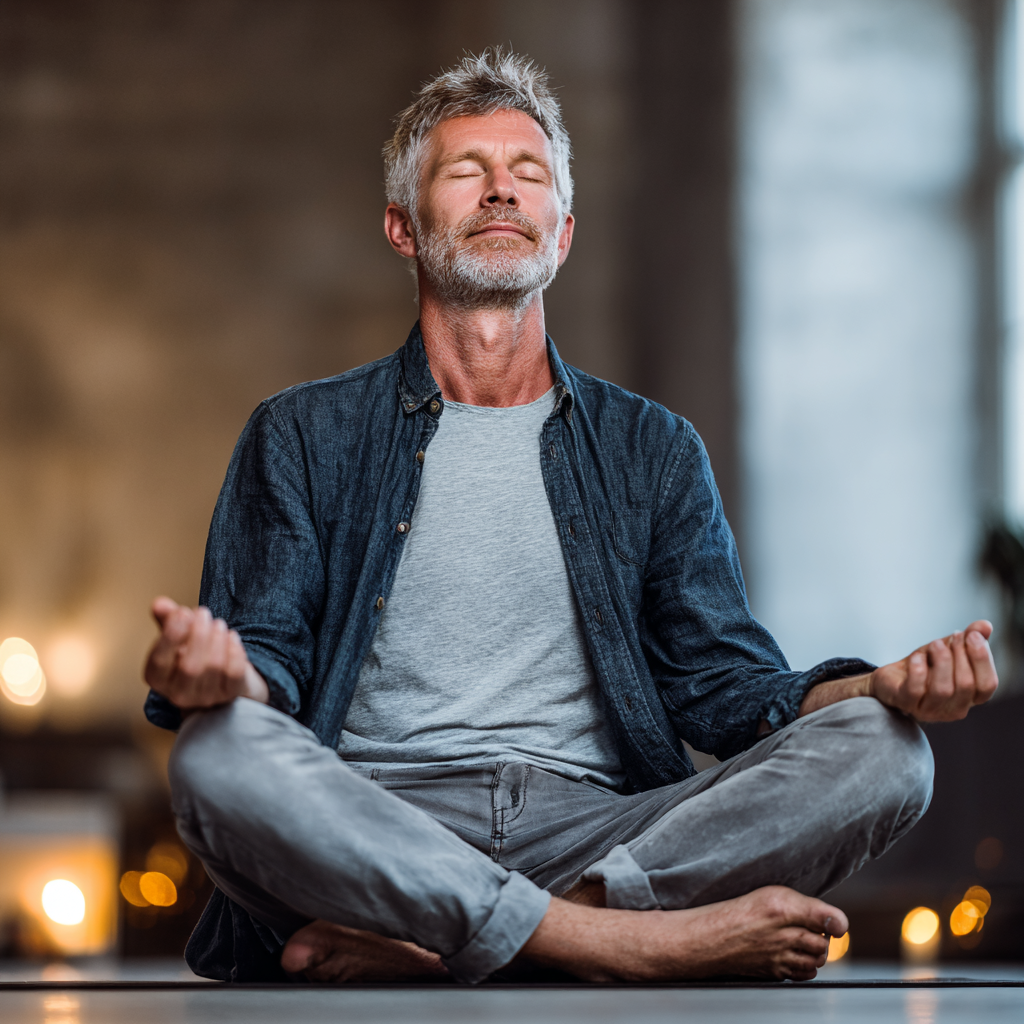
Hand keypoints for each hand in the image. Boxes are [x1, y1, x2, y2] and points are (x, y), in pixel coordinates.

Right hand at [143, 596, 268, 709]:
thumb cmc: (191, 651)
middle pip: (190, 667)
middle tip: (203, 612)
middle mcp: (178, 694)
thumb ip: (166, 619)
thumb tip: (160, 604)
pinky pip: (234, 672)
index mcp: (157, 679)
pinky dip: (234, 649)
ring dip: (218, 638)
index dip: (171, 636)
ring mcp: (206, 697)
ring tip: (218, 623)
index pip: (159, 662)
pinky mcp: (229, 694)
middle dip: (199, 634)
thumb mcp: (176, 634)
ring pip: (214, 667)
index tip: (181, 612)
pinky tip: (231, 636)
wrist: (219, 673)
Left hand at [869, 620, 997, 721]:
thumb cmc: (926, 665)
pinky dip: (918, 671)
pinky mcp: (906, 703)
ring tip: (935, 643)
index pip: (987, 685)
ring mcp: (929, 709)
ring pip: (942, 690)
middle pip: (966, 685)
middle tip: (954, 635)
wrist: (892, 677)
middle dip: (960, 654)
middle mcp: (954, 708)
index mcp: (970, 697)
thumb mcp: (949, 649)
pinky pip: (915, 690)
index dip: (982, 659)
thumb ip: (970, 638)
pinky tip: (917, 657)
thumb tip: (985, 626)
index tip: (973, 635)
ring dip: (941, 661)